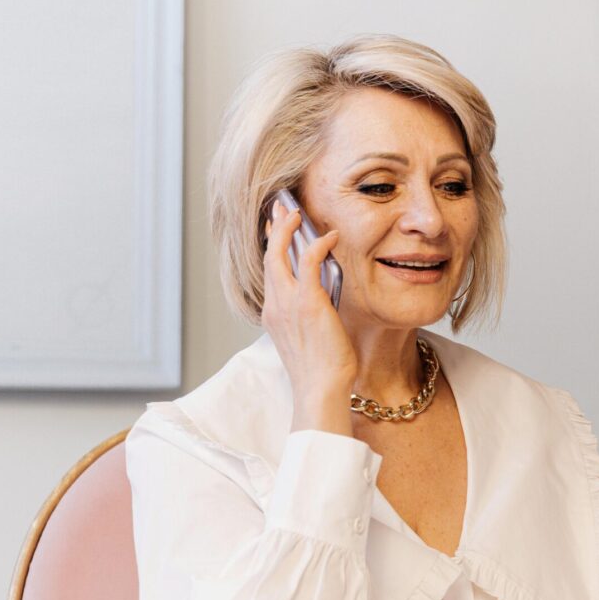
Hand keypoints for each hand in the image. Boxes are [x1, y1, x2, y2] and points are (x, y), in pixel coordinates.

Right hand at [261, 199, 355, 434]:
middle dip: (274, 230)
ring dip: (288, 228)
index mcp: (273, 316)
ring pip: (279, 253)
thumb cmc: (321, 373)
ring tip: (298, 213)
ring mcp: (287, 303)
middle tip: (281, 210)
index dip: (271, 250)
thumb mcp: (309, 340)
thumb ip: (310, 316)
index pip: (269, 274)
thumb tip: (325, 301)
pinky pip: (309, 260)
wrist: (320, 389)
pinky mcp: (307, 301)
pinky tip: (331, 236)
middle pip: (267, 257)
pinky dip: (318, 243)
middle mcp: (274, 306)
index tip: (276, 233)